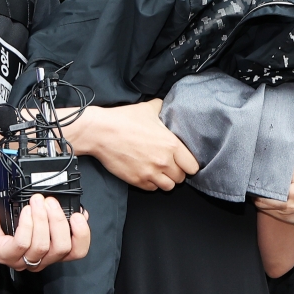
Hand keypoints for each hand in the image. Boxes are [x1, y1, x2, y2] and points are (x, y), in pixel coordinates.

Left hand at [0, 193, 89, 270]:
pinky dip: (27, 225)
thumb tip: (77, 206)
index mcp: (51, 247)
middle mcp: (39, 257)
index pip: (77, 251)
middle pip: (63, 248)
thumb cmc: (4, 211)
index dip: (83, 235)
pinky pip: (23, 244)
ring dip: (42, 219)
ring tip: (35, 201)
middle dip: (59, 221)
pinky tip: (24, 211)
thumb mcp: (38, 208)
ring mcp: (22, 259)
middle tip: (50, 201)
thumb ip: (57, 210)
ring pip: (43, 246)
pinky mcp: (5, 255)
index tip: (78, 215)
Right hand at [70, 99, 198, 190]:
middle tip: (170, 165)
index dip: (189, 164)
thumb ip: (163, 108)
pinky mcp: (137, 180)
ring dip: (166, 180)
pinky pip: (152, 189)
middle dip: (177, 172)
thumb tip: (167, 104)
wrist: (100, 132)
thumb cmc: (124, 119)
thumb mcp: (149, 108)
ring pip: (168, 187)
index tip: (183, 161)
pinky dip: (152, 183)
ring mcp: (150, 173)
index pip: (193, 166)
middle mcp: (164, 161)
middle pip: (181, 178)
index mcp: (172, 144)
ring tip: (160, 171)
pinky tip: (148, 173)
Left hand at [254, 158, 293, 224]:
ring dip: (256, 195)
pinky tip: (261, 198)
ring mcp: (289, 207)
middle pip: (265, 188)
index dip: (262, 169)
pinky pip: (266, 210)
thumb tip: (275, 148)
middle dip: (256, 183)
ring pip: (262, 202)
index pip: (273, 172)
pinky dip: (261, 204)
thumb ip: (292, 156)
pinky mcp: (286, 217)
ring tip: (254, 188)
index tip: (256, 167)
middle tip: (252, 178)